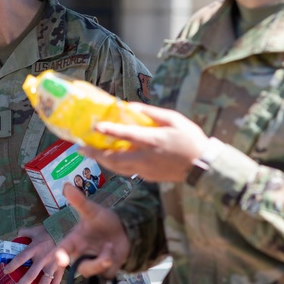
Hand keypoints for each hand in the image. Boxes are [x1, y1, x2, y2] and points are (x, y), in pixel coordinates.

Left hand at [2, 225, 58, 283]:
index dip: (12, 266)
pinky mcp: (60, 268)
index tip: (6, 271)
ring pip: (44, 283)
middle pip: (30, 276)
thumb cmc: (48, 231)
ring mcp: (52, 265)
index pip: (20, 259)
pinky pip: (56, 281)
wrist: (65, 231)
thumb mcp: (34, 230)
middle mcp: (42, 259)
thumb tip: (17, 235)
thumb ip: (24, 232)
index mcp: (34, 249)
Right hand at [35, 184, 129, 283]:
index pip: (63, 250)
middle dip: (90, 266)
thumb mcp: (93, 211)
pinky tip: (114, 252)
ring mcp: (92, 264)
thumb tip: (66, 185)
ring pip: (92, 272)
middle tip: (105, 260)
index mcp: (74, 241)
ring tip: (109, 246)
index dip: (60, 256)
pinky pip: (106, 274)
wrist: (124, 230)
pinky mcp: (105, 271)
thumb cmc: (103, 221)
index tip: (60, 259)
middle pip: (79, 268)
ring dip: (103, 260)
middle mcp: (81, 254)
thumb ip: (80, 201)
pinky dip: (112, 263)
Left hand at [82, 102, 207, 183]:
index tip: (95, 127)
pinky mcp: (148, 177)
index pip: (127, 135)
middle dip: (95, 154)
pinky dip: (114, 166)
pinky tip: (108, 160)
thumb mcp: (174, 119)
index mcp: (153, 140)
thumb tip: (131, 106)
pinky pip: (126, 171)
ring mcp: (146, 170)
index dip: (110, 131)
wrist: (203, 166)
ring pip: (118, 168)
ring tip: (89, 154)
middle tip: (80, 148)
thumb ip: (152, 113)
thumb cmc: (190, 139)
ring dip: (101, 161)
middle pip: (114, 158)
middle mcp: (146, 157)